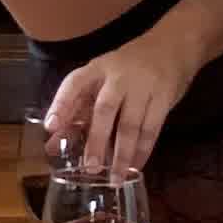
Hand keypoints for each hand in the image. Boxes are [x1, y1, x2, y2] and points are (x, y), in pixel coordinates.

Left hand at [42, 34, 192, 178]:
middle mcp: (118, 75)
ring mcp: (143, 85)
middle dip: (96, 140)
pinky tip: (135, 167)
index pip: (74, 83)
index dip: (61, 104)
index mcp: (98, 68)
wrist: (172, 45)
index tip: (51, 127)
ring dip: (122, 154)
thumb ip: (79, 108)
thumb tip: (52, 143)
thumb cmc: (128, 68)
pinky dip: (143, 150)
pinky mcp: (163, 97)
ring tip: (115, 178)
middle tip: (90, 167)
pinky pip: (152, 129)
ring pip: (130, 124)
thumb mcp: (102, 78)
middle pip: (105, 110)